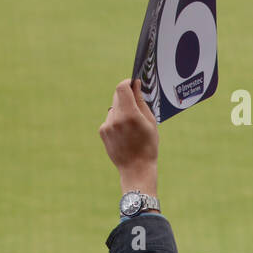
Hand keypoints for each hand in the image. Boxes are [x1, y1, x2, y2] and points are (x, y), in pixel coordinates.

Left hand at [99, 78, 158, 195]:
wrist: (136, 169)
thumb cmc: (148, 145)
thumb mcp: (150, 122)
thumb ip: (141, 101)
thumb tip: (136, 84)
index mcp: (129, 114)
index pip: (122, 87)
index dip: (127, 82)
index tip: (133, 83)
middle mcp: (115, 118)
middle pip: (117, 96)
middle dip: (126, 96)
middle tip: (136, 103)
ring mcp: (107, 125)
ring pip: (114, 108)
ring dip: (121, 109)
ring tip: (132, 125)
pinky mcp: (102, 132)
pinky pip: (110, 119)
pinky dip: (117, 120)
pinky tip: (125, 133)